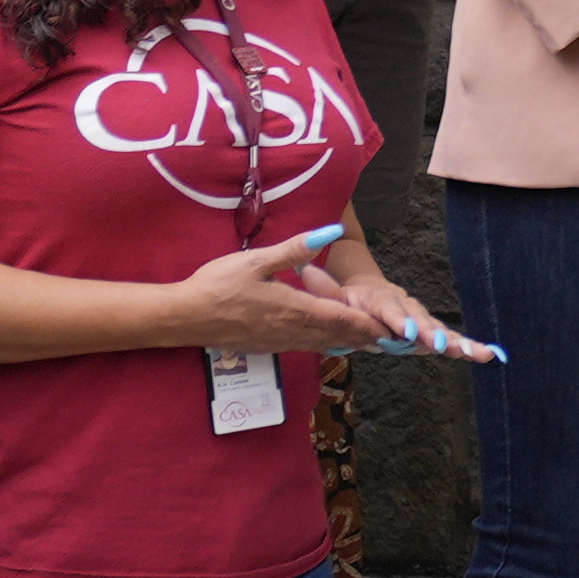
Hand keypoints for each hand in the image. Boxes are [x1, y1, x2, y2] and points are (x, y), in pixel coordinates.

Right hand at [158, 235, 371, 353]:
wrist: (185, 317)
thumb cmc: (219, 285)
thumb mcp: (258, 260)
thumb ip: (297, 249)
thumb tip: (332, 231)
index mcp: (296, 308)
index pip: (343, 319)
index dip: (370, 324)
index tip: (393, 328)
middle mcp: (293, 330)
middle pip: (339, 336)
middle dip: (366, 336)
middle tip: (392, 340)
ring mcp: (280, 342)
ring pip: (323, 344)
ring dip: (348, 342)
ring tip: (370, 342)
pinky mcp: (268, 347)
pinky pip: (306, 347)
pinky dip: (325, 344)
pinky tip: (329, 342)